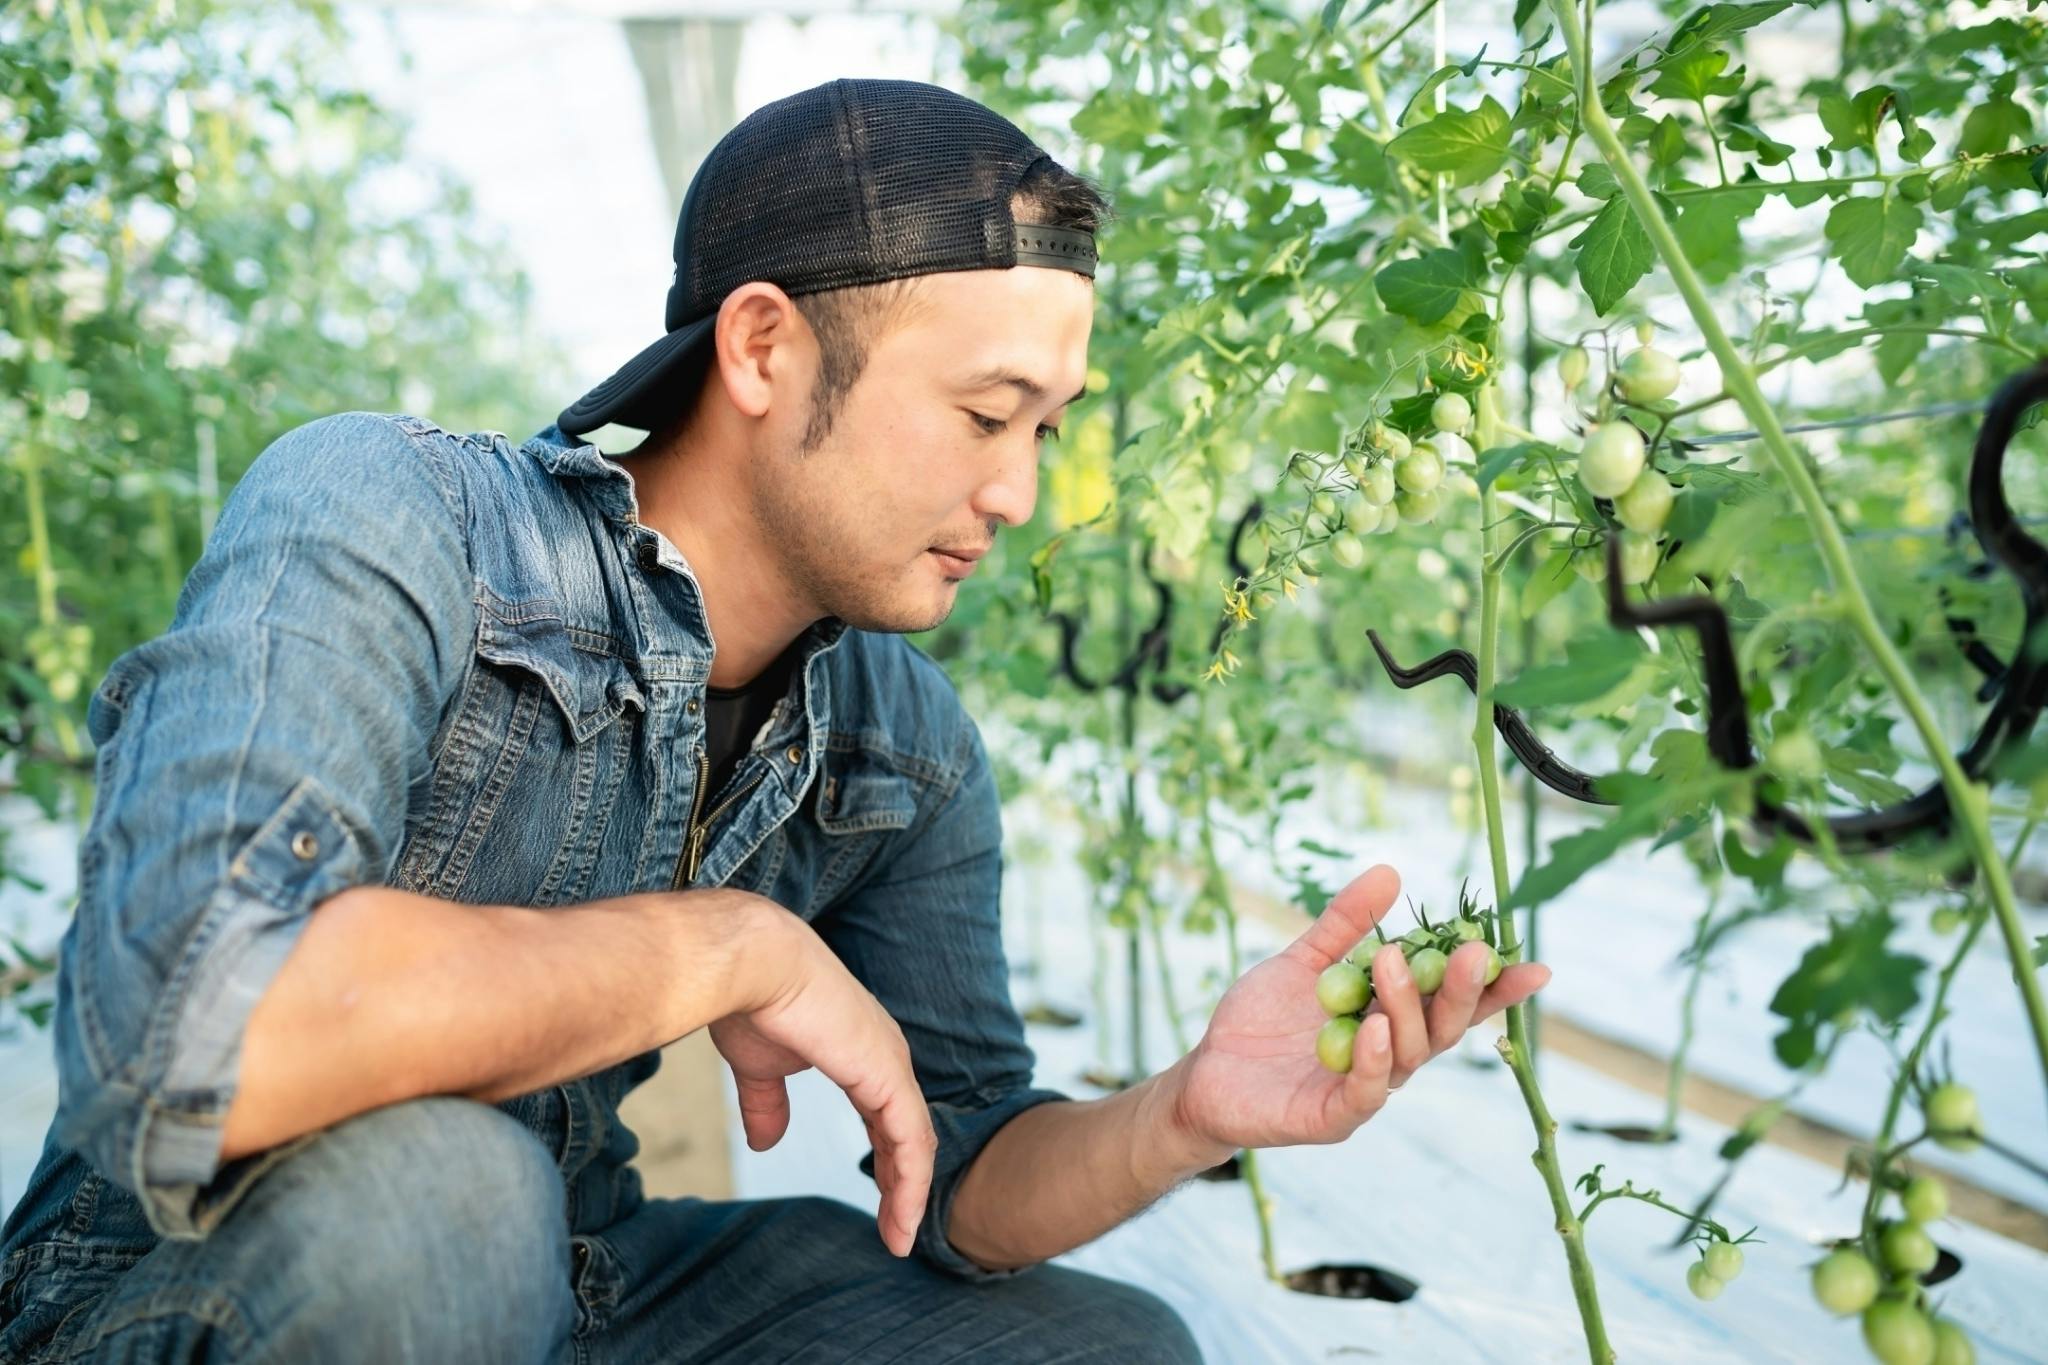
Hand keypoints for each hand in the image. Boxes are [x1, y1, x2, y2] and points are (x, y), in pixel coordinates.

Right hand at [709, 903, 935, 1257]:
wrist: (751, 964)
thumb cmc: (752, 1000)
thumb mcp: (761, 1066)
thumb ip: (770, 1103)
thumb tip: (766, 1144)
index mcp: (860, 1049)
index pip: (885, 1113)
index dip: (885, 1157)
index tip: (880, 1199)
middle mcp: (884, 1054)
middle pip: (906, 1130)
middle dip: (902, 1181)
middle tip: (894, 1229)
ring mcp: (890, 1063)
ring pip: (914, 1142)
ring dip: (908, 1193)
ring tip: (898, 1238)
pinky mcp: (888, 1075)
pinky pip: (911, 1141)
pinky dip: (910, 1182)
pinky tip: (902, 1215)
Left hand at [1166, 865, 1549, 1153]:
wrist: (1205, 1072)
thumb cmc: (1261, 1022)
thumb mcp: (1305, 962)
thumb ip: (1345, 924)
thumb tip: (1389, 870)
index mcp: (1390, 1022)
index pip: (1451, 1006)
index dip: (1492, 989)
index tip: (1531, 962)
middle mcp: (1388, 1059)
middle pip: (1440, 1029)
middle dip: (1460, 991)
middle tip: (1473, 952)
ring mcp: (1362, 1092)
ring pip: (1405, 1054)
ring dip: (1405, 1007)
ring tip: (1393, 961)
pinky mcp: (1329, 1119)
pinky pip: (1362, 1093)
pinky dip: (1372, 1060)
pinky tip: (1373, 1027)